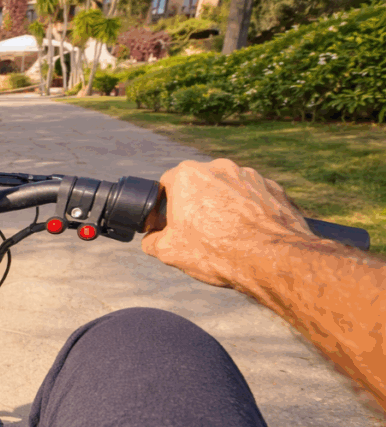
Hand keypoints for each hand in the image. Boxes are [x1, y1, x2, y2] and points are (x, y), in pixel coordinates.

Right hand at [141, 159, 315, 288]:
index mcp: (187, 175)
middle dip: (197, 204)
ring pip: (228, 190)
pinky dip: (250, 211)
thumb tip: (152, 239)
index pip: (167, 185)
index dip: (165, 206)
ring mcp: (250, 175)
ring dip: (225, 207)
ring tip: (228, 235)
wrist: (270, 259)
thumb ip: (152, 241)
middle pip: (199, 185)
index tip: (170, 223)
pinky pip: (254, 197)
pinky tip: (249, 233)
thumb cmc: (216, 251)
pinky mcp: (274, 187)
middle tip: (199, 232)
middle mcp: (218, 167)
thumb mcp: (169, 252)